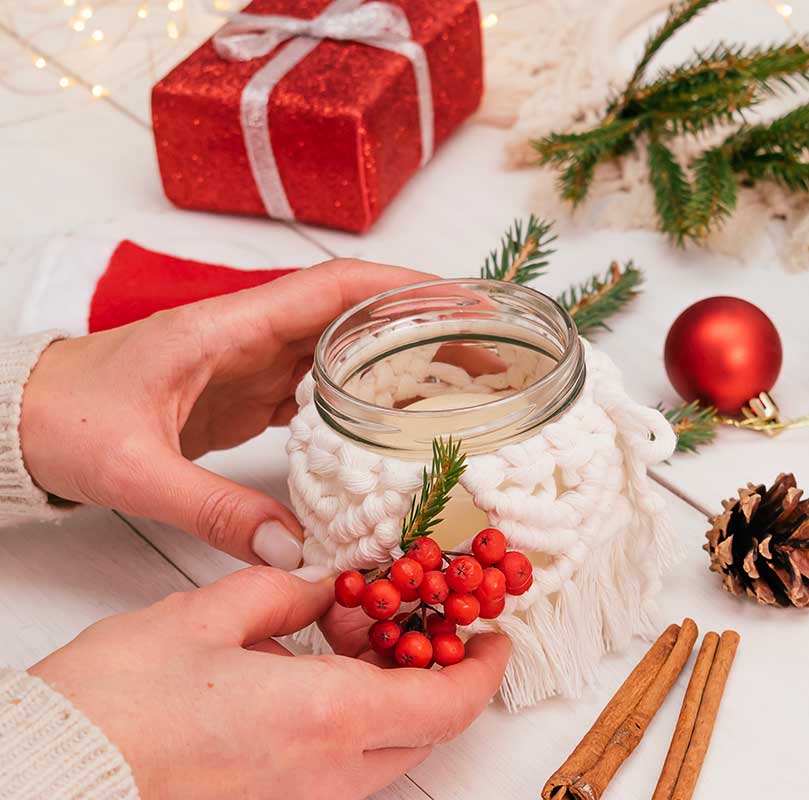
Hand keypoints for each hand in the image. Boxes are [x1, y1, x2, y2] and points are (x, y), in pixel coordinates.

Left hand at [19, 259, 434, 566]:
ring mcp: (251, 363)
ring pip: (344, 351)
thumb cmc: (68, 419)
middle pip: (356, 317)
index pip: (332, 289)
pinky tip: (396, 428)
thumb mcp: (135, 468)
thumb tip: (295, 553)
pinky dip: (364, 399)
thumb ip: (213, 510)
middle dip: (423, 329)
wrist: (24, 418)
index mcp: (229, 326)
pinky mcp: (247, 393)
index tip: (461, 302)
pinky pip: (320, 386)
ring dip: (401, 363)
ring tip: (463, 390)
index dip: (402, 289)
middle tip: (489, 358)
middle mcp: (251, 335)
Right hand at [30, 566, 510, 799]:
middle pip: (425, 732)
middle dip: (441, 677)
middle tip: (425, 627)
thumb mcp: (207, 616)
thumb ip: (286, 594)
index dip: (485, 670)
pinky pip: (341, 770)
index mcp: (328, 717)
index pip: (448, 704)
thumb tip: (327, 586)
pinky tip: (318, 679)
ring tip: (359, 640)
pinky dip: (353, 724)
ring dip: (395, 699)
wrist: (54, 777)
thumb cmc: (117, 704)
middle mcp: (327, 773)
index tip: (495, 636)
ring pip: (386, 753)